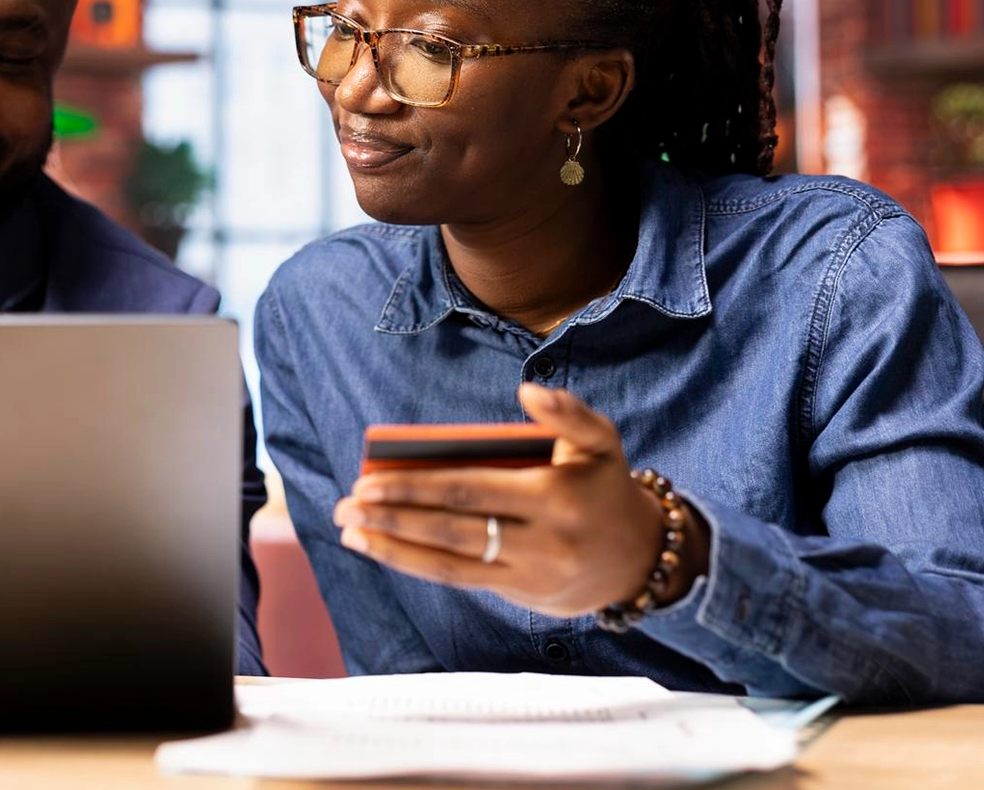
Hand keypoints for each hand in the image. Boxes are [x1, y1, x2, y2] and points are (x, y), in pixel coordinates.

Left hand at [333, 383, 708, 618]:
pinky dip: (416, 564)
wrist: (635, 559)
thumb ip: (567, 413)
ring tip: (351, 532)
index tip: (370, 479)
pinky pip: (459, 579)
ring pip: (449, 563)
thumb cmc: (604, 486)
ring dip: (394, 548)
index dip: (417, 487)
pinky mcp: (518, 592)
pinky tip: (382, 549)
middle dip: (394, 518)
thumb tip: (526, 391)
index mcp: (556, 495)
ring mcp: (528, 572)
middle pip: (453, 529)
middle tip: (347, 507)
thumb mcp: (601, 441)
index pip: (472, 490)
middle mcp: (541, 541)